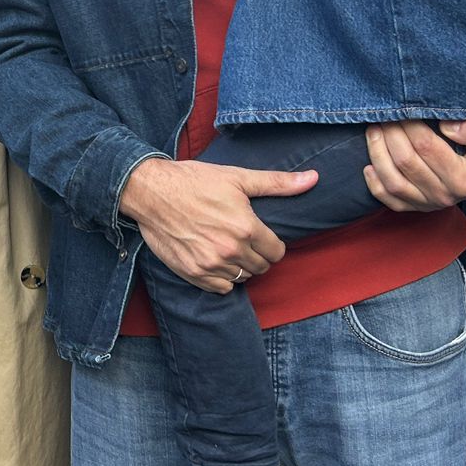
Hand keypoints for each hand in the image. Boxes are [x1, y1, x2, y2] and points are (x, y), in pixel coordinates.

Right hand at [117, 157, 317, 293]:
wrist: (151, 191)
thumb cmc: (194, 180)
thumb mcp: (238, 177)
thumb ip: (277, 183)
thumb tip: (313, 179)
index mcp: (246, 227)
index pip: (277, 252)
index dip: (272, 244)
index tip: (260, 235)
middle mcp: (230, 250)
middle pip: (261, 267)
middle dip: (257, 255)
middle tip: (243, 240)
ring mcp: (210, 264)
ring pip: (242, 278)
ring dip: (240, 266)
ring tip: (227, 248)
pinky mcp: (193, 273)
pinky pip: (221, 288)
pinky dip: (222, 278)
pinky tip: (214, 260)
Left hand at [362, 120, 465, 211]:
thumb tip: (448, 126)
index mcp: (464, 178)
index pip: (426, 147)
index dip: (409, 125)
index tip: (402, 107)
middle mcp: (444, 195)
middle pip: (405, 162)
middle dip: (390, 134)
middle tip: (383, 113)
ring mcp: (429, 204)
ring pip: (392, 181)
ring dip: (377, 154)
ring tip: (374, 130)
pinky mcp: (419, 207)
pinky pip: (390, 200)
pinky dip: (375, 184)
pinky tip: (369, 165)